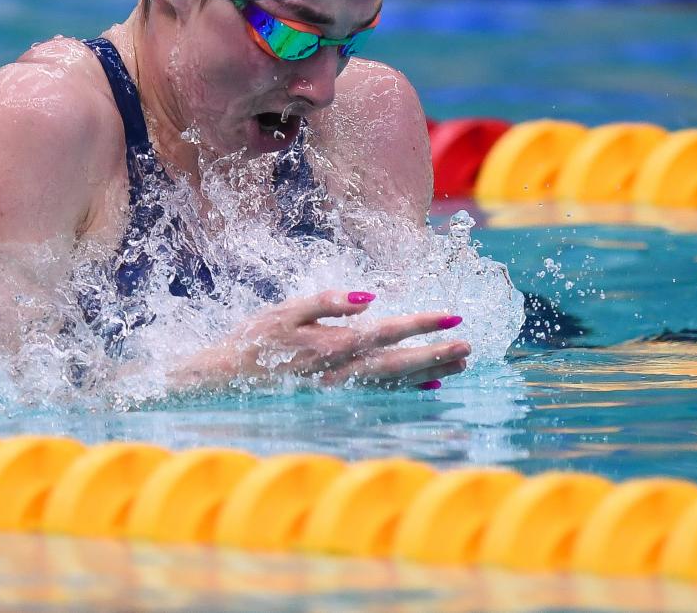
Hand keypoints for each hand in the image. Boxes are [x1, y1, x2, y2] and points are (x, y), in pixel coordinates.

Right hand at [171, 290, 470, 392]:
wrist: (226, 381)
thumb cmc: (255, 339)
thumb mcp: (286, 310)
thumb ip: (328, 302)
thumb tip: (369, 297)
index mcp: (332, 344)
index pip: (387, 331)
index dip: (422, 323)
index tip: (453, 316)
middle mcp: (341, 372)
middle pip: (399, 362)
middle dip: (436, 353)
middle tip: (470, 346)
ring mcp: (340, 390)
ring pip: (394, 381)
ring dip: (428, 371)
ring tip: (460, 363)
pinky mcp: (336, 399)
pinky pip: (380, 395)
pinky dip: (406, 390)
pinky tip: (429, 386)